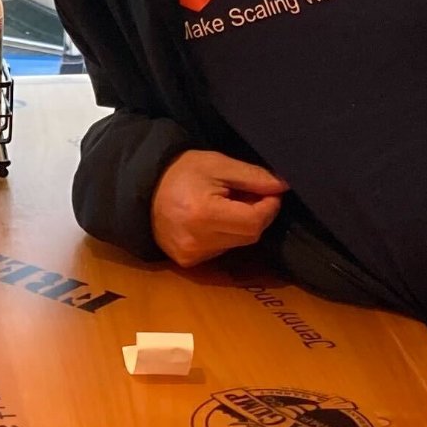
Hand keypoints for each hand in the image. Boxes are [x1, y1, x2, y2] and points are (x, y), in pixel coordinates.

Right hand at [149, 151, 290, 266]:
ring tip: (227, 205)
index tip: (269, 191)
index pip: (254, 221)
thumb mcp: (218, 164)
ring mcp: (191, 255)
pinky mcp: (188, 262)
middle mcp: (196, 240)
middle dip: (256, 215)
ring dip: (241, 226)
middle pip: (250, 235)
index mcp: (203, 214)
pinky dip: (226, 235)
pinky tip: (213, 220)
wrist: (144, 190)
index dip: (269, 206)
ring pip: (238, 244)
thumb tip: (282, 186)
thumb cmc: (182, 172)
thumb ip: (252, 176)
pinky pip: (222, 250)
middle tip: (248, 195)